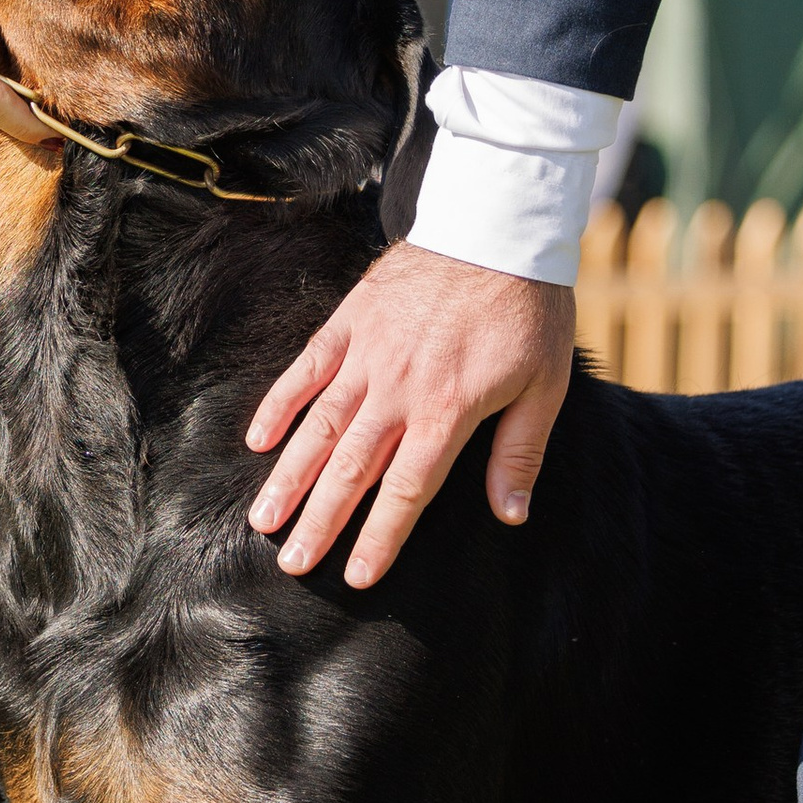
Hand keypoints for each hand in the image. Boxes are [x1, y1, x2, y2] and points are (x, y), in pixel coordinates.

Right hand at [244, 240, 575, 588]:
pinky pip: (306, 368)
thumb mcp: (544, 384)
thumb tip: (510, 515)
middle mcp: (398, 389)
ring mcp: (368, 354)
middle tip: (291, 564)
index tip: (356, 578)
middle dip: (320, 522)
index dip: (380, 537)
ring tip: (261, 519)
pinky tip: (257, 439)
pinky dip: (280, 404)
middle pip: (351, 468)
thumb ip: (520, 452)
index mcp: (447, 410)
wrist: (495, 225)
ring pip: (318, 425)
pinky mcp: (351, 320)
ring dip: (289, 476)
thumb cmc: (528, 308)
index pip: (407, 490)